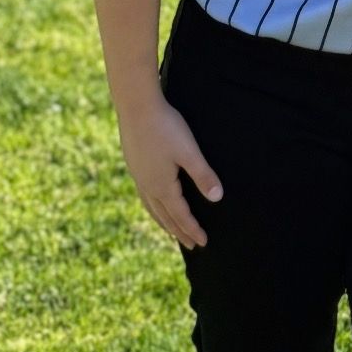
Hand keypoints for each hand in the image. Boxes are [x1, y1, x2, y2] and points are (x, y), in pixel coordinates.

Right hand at [117, 88, 223, 245]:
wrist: (135, 106)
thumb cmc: (165, 127)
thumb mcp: (189, 152)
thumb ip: (203, 175)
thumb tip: (217, 199)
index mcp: (162, 186)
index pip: (181, 215)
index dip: (193, 229)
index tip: (203, 243)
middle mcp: (147, 186)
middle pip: (165, 217)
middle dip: (179, 231)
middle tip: (192, 245)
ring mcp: (138, 176)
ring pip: (152, 207)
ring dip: (164, 221)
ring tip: (171, 230)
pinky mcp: (134, 165)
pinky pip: (145, 195)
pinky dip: (153, 206)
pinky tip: (154, 200)